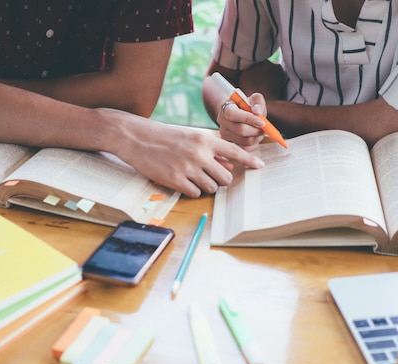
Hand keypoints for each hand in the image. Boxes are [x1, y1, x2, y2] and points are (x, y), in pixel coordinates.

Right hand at [115, 119, 264, 197]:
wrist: (137, 138)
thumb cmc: (165, 137)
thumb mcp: (190, 137)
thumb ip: (210, 151)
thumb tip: (229, 165)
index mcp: (204, 140)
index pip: (234, 151)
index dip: (249, 161)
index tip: (260, 166)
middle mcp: (199, 154)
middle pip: (225, 177)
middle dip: (221, 180)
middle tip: (211, 176)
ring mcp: (188, 168)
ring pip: (212, 187)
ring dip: (206, 186)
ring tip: (193, 177)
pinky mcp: (175, 180)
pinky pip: (195, 193)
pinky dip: (192, 190)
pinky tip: (183, 181)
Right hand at [217, 93, 269, 150]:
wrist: (241, 114)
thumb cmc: (248, 106)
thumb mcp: (254, 99)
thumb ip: (257, 101)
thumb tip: (257, 111)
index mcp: (226, 107)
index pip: (233, 114)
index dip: (248, 119)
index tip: (262, 122)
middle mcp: (222, 121)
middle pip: (240, 130)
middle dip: (256, 130)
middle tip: (265, 128)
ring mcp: (224, 133)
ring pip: (244, 141)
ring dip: (256, 137)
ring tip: (260, 132)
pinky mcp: (229, 143)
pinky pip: (244, 147)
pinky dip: (253, 143)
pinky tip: (255, 137)